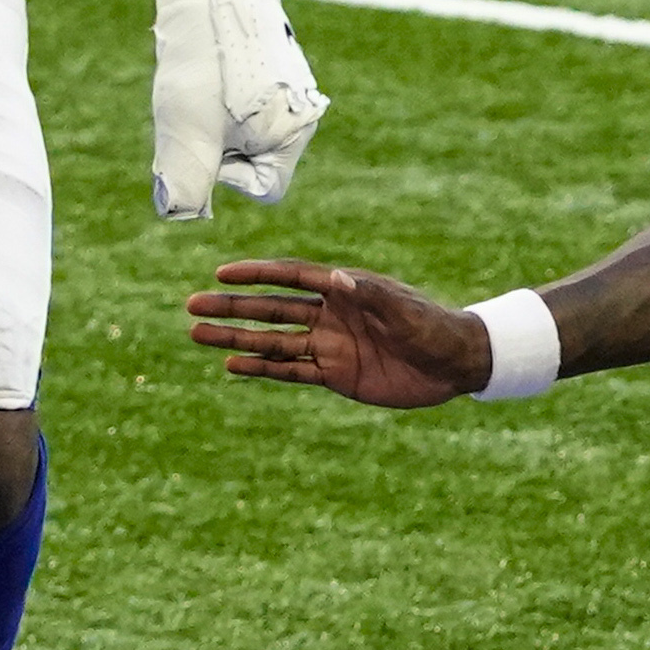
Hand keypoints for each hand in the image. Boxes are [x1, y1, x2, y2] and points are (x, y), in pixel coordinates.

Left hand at [141, 0, 329, 218]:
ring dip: (210, 117)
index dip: (226, 174)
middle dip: (215, 142)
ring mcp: (287, 85)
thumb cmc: (199, 60)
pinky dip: (213, 93)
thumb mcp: (186, 132)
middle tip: (195, 106)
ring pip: (239, 128)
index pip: (264, 189)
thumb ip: (186, 184)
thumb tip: (180, 215)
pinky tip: (203, 65)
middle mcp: (300, 111)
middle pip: (249, 159)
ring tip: (198, 82)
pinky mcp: (268, 63)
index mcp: (295, 132)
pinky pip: (238, 99)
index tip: (207, 134)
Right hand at [187, 261, 489, 407]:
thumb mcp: (404, 311)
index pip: (290, 278)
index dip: (256, 275)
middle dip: (232, 307)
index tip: (221, 274)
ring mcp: (330, 345)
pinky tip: (232, 365)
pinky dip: (262, 369)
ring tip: (198, 334)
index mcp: (344, 290)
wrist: (457, 363)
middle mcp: (330, 315)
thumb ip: (370, 296)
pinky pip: (292, 372)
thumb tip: (335, 277)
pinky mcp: (337, 375)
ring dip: (236, 339)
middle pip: (270, 309)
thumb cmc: (434, 327)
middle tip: (192, 305)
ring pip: (273, 341)